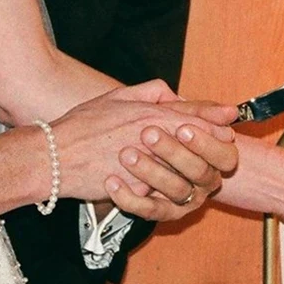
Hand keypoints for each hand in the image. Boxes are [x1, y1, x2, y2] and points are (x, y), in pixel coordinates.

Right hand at [49, 86, 238, 202]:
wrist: (54, 159)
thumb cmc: (80, 126)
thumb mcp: (115, 97)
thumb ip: (148, 92)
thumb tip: (173, 94)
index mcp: (146, 115)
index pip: (191, 115)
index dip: (214, 117)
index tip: (230, 117)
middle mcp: (150, 139)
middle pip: (195, 143)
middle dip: (214, 143)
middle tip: (228, 144)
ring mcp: (145, 167)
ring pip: (185, 170)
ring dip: (198, 168)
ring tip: (207, 169)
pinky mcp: (137, 190)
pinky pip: (162, 191)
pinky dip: (172, 188)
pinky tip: (180, 188)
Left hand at [104, 123, 238, 220]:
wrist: (113, 151)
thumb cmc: (151, 127)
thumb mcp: (169, 113)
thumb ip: (195, 111)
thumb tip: (230, 112)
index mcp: (214, 157)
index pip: (225, 155)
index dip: (206, 142)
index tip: (182, 127)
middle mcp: (205, 181)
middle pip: (199, 171)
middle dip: (174, 151)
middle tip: (147, 133)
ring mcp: (186, 200)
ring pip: (176, 190)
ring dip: (150, 171)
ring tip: (126, 154)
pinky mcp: (163, 213)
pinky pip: (151, 210)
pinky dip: (130, 197)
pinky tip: (112, 181)